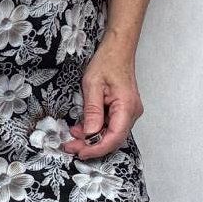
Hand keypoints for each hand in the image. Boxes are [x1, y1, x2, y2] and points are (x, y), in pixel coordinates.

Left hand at [60, 40, 144, 158]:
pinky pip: (111, 126)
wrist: (118, 49)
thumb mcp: (93, 85)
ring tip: (73, 135)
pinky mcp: (123, 110)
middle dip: (91, 145)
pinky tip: (82, 128)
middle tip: (70, 146)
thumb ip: (92, 111)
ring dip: (92, 138)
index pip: (114, 137)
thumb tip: (89, 133)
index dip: (97, 149)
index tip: (80, 152)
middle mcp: (132, 112)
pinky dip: (96, 129)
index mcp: (126, 107)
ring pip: (111, 134)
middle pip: (113, 139)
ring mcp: (129, 112)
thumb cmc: (107, 61)